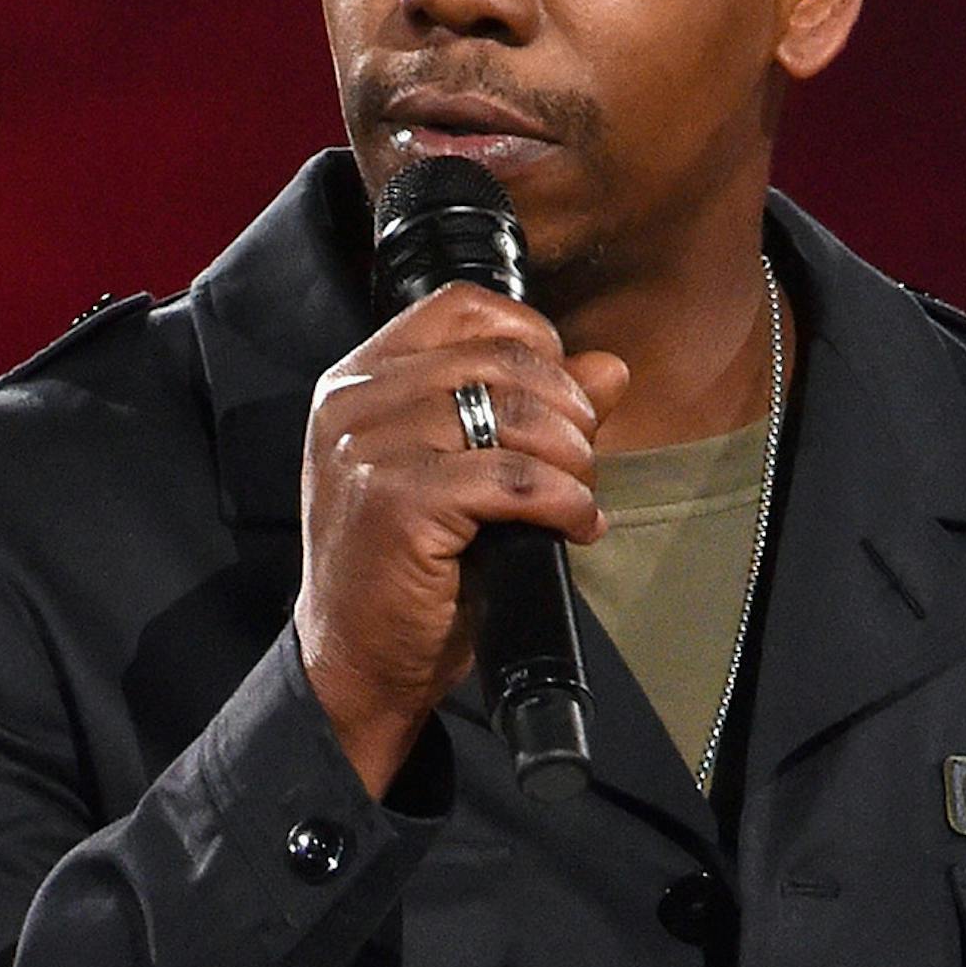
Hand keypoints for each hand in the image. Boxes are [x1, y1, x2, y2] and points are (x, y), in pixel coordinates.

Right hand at [293, 281, 628, 795]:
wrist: (356, 660)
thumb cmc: (408, 569)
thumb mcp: (467, 474)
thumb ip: (533, 411)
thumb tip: (611, 368)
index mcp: (360, 379)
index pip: (464, 306)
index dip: (534, 340)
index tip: (563, 399)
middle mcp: (354, 401)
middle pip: (502, 358)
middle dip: (568, 408)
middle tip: (583, 462)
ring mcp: (367, 449)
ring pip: (514, 413)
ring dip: (572, 457)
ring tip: (579, 497)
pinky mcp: (394, 501)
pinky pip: (514, 479)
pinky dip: (564, 501)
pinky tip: (576, 526)